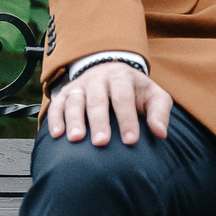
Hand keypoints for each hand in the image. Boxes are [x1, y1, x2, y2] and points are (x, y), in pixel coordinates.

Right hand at [47, 60, 172, 146]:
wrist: (111, 72)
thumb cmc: (136, 91)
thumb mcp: (154, 96)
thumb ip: (160, 112)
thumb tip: (160, 132)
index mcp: (121, 76)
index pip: (124, 98)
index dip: (127, 119)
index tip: (131, 141)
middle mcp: (98, 78)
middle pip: (97, 100)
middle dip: (99, 121)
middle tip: (101, 142)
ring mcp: (81, 85)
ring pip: (75, 101)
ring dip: (74, 119)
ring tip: (76, 139)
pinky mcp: (66, 92)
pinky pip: (57, 104)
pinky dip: (55, 118)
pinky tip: (57, 134)